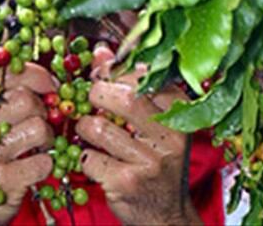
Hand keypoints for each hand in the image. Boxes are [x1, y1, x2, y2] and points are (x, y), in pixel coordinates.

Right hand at [0, 64, 56, 224]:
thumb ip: (4, 98)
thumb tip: (49, 83)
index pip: (5, 73)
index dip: (36, 76)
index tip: (51, 86)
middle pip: (25, 99)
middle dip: (43, 111)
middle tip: (41, 124)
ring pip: (38, 128)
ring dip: (47, 139)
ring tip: (37, 147)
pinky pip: (42, 162)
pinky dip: (46, 164)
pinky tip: (33, 167)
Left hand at [75, 60, 200, 224]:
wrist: (166, 216)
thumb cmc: (155, 161)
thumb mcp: (151, 122)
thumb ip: (127, 84)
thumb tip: (101, 53)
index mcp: (178, 113)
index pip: (143, 76)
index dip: (114, 70)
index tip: (101, 73)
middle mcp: (169, 136)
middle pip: (122, 97)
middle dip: (96, 93)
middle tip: (90, 100)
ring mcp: (149, 161)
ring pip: (99, 127)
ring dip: (85, 126)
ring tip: (90, 132)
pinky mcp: (127, 182)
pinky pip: (88, 156)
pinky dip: (84, 155)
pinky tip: (95, 159)